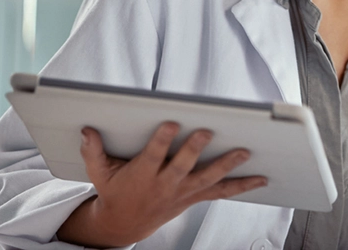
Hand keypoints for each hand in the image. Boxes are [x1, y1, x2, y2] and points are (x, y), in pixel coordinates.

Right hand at [56, 122, 267, 246]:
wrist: (124, 224)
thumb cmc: (115, 192)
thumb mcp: (99, 173)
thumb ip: (93, 151)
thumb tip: (86, 130)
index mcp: (142, 175)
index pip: (153, 156)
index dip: (161, 140)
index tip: (170, 123)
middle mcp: (165, 185)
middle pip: (183, 167)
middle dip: (194, 150)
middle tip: (207, 131)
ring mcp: (182, 193)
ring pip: (208, 179)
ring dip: (227, 165)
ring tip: (244, 152)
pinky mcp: (194, 197)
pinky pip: (221, 192)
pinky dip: (242, 185)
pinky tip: (260, 178)